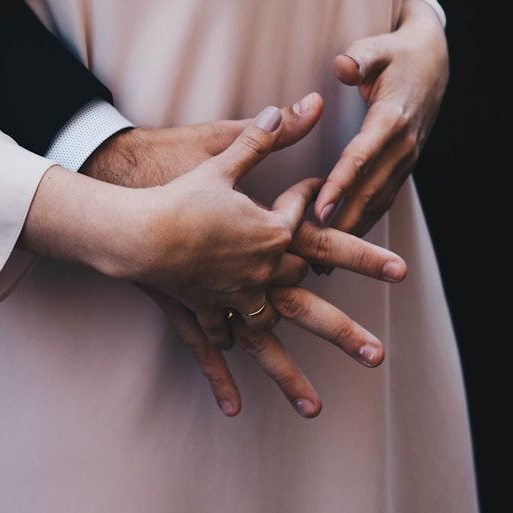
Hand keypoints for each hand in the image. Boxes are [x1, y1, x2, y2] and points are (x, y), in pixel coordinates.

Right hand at [81, 95, 404, 415]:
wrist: (134, 226)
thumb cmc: (179, 190)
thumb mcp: (222, 157)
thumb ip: (262, 136)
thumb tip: (299, 104)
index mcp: (271, 235)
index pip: (318, 233)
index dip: (343, 231)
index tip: (354, 224)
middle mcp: (258, 274)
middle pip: (307, 305)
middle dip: (345, 331)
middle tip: (378, 355)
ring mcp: (229, 298)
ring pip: (267, 342)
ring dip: (290, 377)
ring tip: (316, 408)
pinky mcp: (200, 309)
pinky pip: (214, 348)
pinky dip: (222, 378)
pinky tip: (234, 408)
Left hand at [314, 0, 447, 236]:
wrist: (434, 61)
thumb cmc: (397, 53)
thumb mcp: (378, 46)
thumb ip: (359, 58)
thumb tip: (343, 66)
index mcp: (391, 118)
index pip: (362, 155)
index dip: (341, 182)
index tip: (320, 207)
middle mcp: (402, 145)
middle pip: (370, 189)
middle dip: (343, 220)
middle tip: (312, 245)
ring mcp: (406, 159)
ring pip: (378, 201)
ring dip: (353, 230)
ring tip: (323, 258)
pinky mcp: (403, 166)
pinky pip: (383, 199)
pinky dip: (365, 222)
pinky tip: (344, 242)